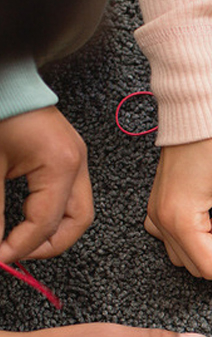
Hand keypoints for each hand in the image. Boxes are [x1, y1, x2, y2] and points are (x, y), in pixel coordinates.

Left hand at [0, 106, 93, 262]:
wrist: (4, 80)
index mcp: (61, 164)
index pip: (46, 222)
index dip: (22, 246)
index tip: (0, 256)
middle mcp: (77, 163)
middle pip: (77, 222)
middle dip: (48, 244)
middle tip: (18, 254)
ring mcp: (77, 159)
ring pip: (78, 212)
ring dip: (54, 231)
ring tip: (24, 240)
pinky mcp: (69, 156)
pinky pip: (71, 195)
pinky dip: (53, 212)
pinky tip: (31, 218)